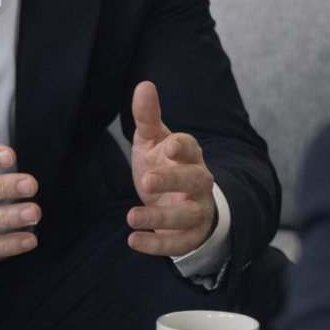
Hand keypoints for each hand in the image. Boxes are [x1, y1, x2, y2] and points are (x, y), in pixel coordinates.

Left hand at [128, 81, 215, 255]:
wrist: (178, 203)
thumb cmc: (163, 165)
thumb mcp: (152, 141)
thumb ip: (147, 116)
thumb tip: (144, 85)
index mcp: (189, 156)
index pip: (192, 148)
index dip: (182, 147)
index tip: (169, 146)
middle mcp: (198, 183)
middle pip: (195, 180)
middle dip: (173, 180)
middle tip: (146, 181)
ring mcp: (196, 211)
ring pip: (187, 216)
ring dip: (160, 218)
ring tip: (131, 217)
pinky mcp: (189, 236)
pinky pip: (178, 244)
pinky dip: (157, 244)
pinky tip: (133, 241)